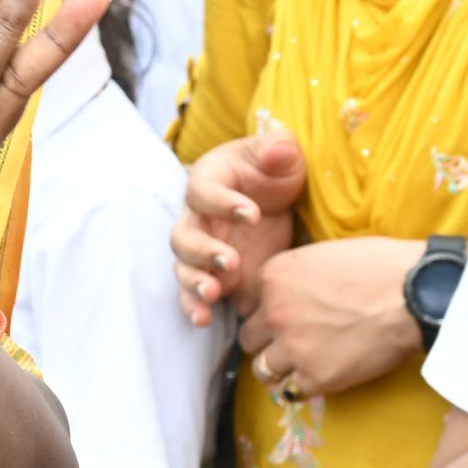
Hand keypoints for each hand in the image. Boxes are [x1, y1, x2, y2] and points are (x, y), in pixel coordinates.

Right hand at [178, 130, 305, 324]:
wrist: (279, 201)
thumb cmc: (274, 171)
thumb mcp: (284, 154)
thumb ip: (279, 148)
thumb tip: (277, 149)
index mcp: (209, 181)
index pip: (203, 192)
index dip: (223, 203)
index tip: (254, 214)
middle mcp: (196, 217)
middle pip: (184, 236)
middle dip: (204, 251)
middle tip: (232, 262)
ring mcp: (201, 249)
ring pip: (184, 267)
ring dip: (194, 283)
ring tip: (213, 293)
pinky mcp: (212, 274)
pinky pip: (193, 292)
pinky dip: (194, 306)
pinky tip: (204, 319)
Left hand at [237, 235, 426, 397]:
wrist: (415, 294)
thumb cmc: (379, 265)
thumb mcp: (324, 254)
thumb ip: (296, 275)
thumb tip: (292, 292)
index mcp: (274, 277)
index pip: (248, 304)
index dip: (267, 312)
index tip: (285, 317)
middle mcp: (274, 313)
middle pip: (249, 338)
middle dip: (268, 340)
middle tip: (294, 341)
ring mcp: (293, 348)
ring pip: (263, 369)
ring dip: (280, 367)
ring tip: (302, 363)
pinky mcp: (316, 377)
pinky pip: (291, 392)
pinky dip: (303, 386)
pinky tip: (320, 375)